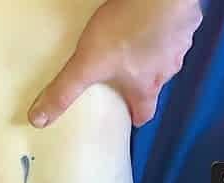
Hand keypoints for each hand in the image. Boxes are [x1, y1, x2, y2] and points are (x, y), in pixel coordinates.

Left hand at [28, 0, 202, 127]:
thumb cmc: (127, 31)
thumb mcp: (86, 65)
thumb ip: (63, 91)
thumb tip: (38, 120)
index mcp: (146, 86)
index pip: (145, 113)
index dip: (136, 116)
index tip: (129, 118)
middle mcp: (167, 71)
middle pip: (154, 85)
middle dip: (141, 83)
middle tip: (126, 77)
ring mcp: (179, 46)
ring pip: (165, 59)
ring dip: (152, 55)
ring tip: (135, 46)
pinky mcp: (185, 21)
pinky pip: (175, 32)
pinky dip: (163, 30)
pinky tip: (150, 20)